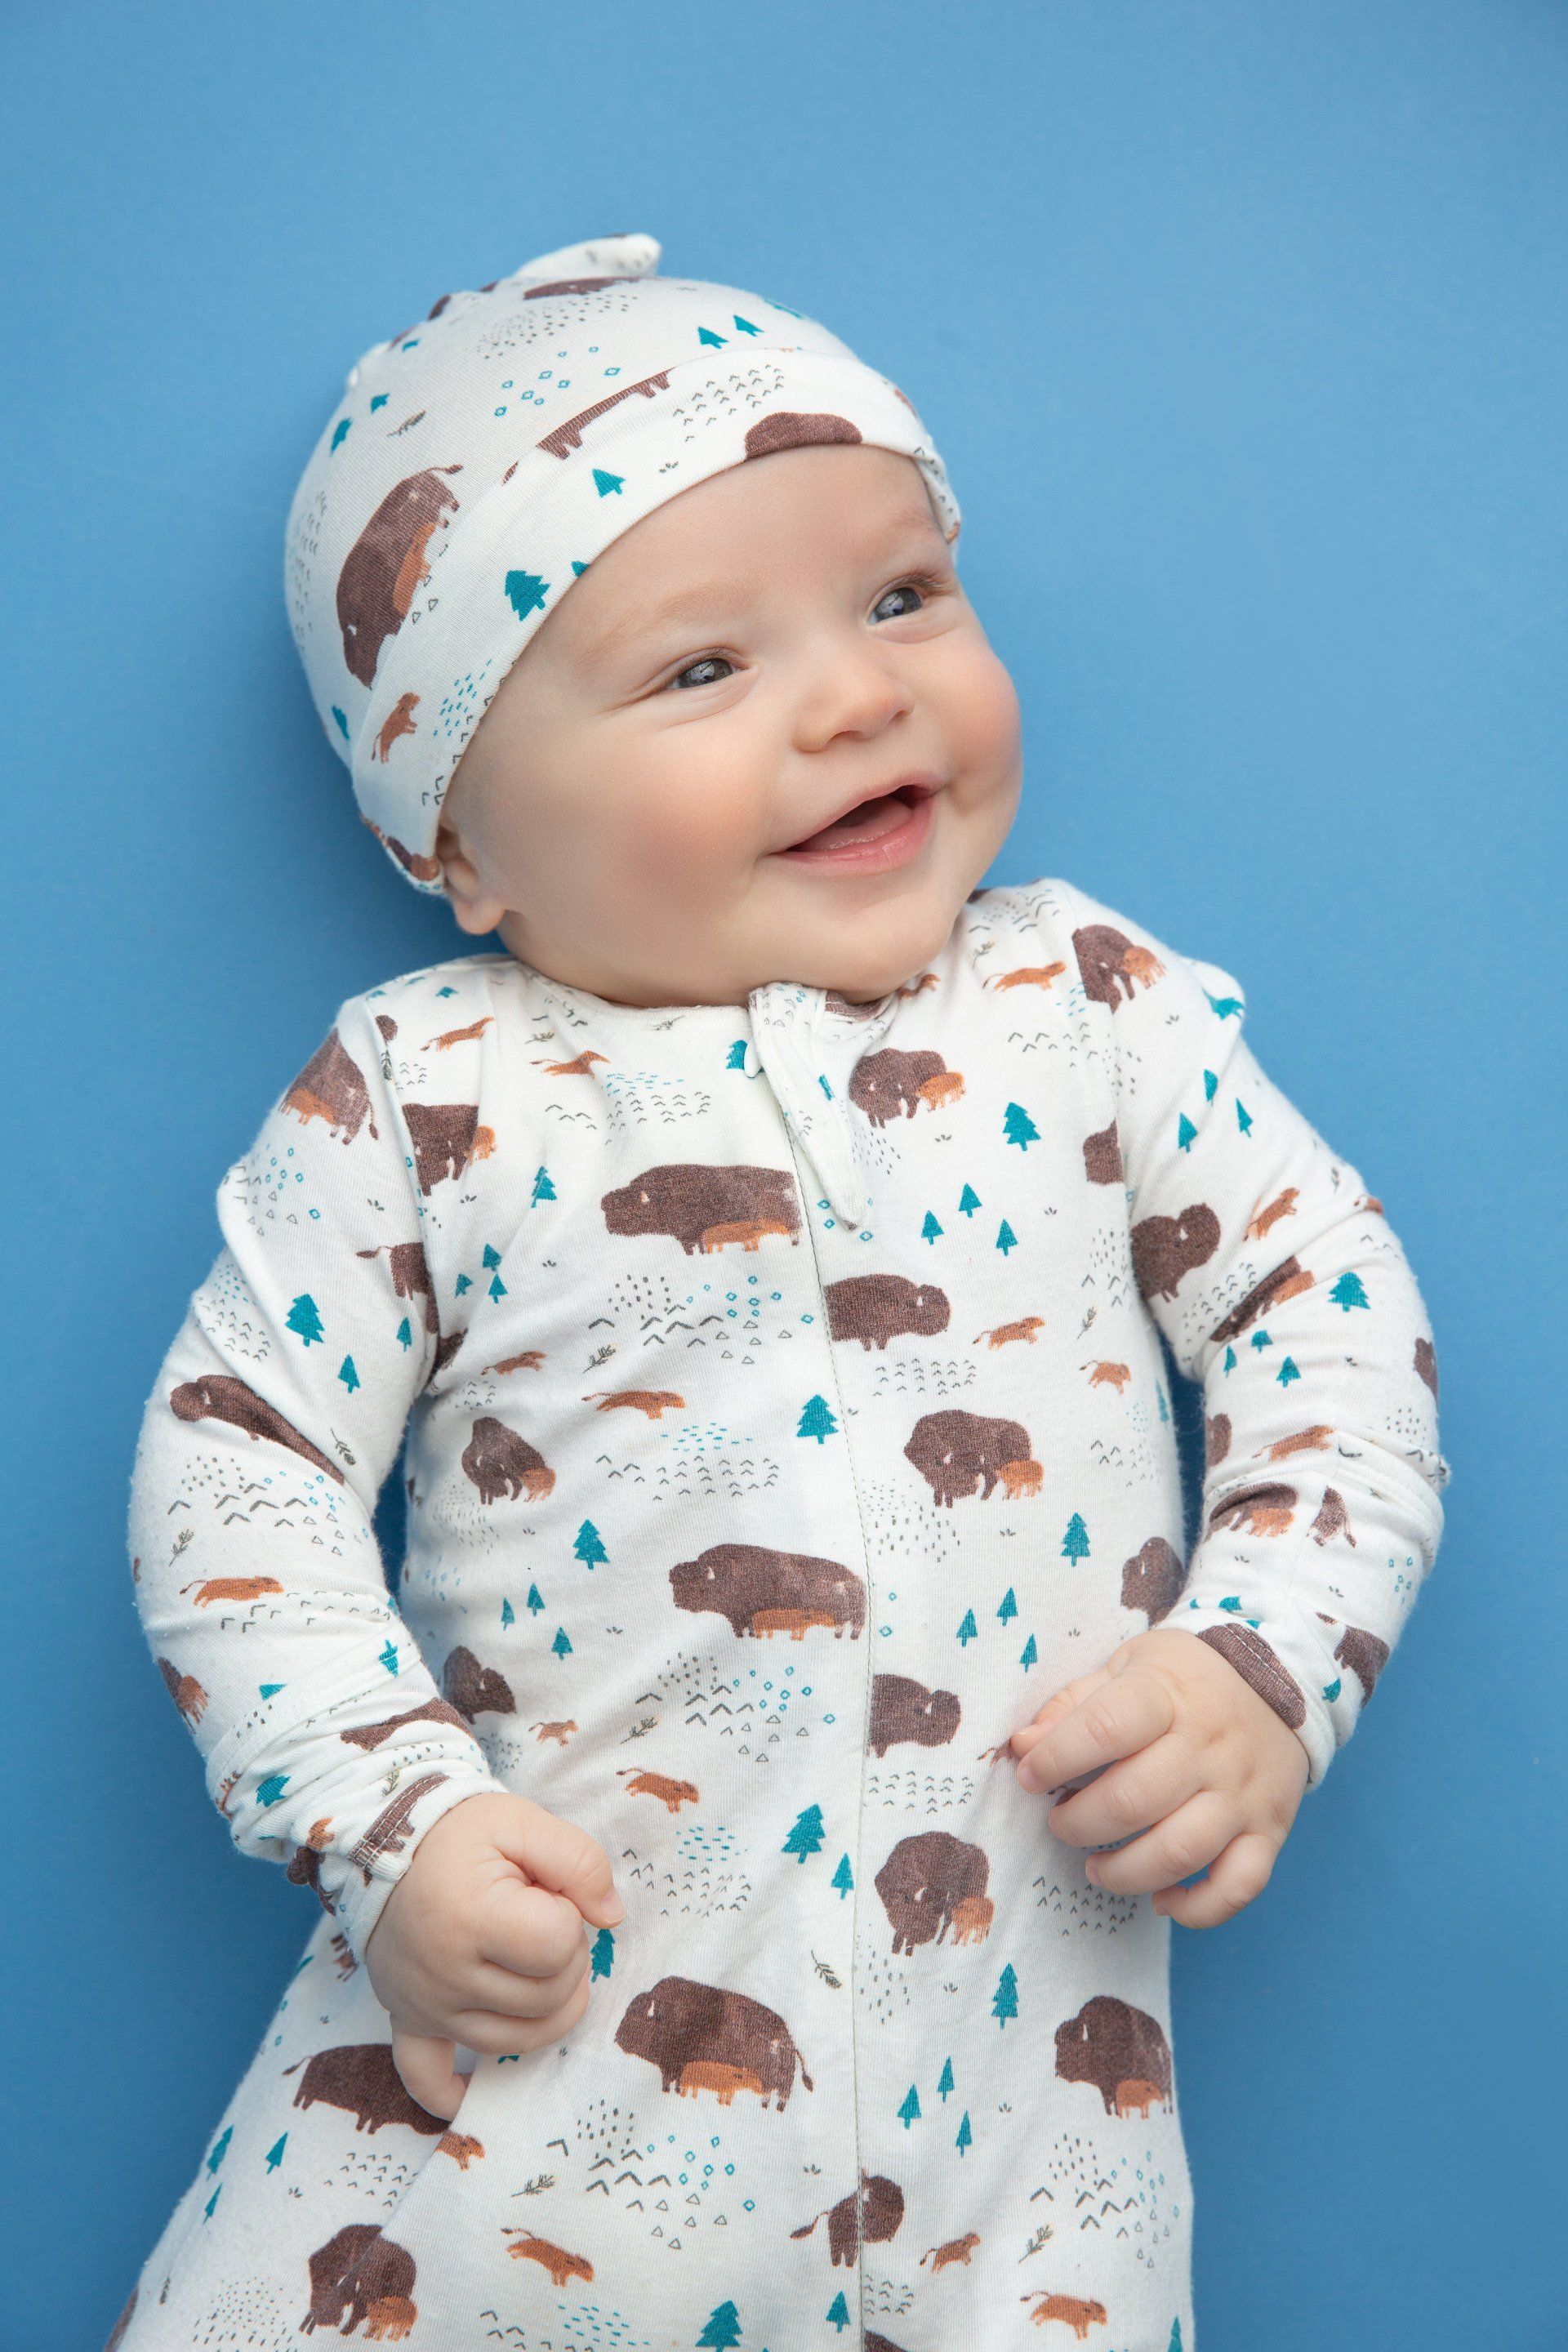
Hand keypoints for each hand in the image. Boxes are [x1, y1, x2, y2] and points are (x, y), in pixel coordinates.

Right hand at [362, 1790, 624, 2120]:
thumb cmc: (459, 1831)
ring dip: (543, 2003)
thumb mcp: (524, 1822)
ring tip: (526, 1958)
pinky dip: (447, 2091)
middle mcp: (445, 1973)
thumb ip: (580, 1861)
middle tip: (536, 1917)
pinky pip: (424, 2075)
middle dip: (562, 1956)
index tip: (543, 1892)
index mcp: (471, 1917)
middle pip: (548, 1997)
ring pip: (519, 2038)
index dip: (567, 1916)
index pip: (558, 1945)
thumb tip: (613, 1917)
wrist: (384, 1838)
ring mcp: (425, 2004)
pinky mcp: (407, 2019)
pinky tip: (466, 2092)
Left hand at [1008, 1627, 1310, 1928]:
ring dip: (1125, 1873)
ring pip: (1181, 1852)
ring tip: (1096, 1868)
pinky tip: (1162, 1901)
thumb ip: (1074, 1705)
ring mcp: (1242, 1793)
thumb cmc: (1184, 1679)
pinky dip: (1197, 1908)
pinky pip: (1239, 1886)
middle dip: (1080, 1823)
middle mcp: (1209, 1746)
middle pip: (1135, 1800)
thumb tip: (1023, 1746)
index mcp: (1166, 1695)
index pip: (1105, 1728)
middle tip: (1061, 1823)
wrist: (1280, 1678)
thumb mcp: (1127, 1667)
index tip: (1029, 1776)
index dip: (1056, 1758)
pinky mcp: (1269, 1831)